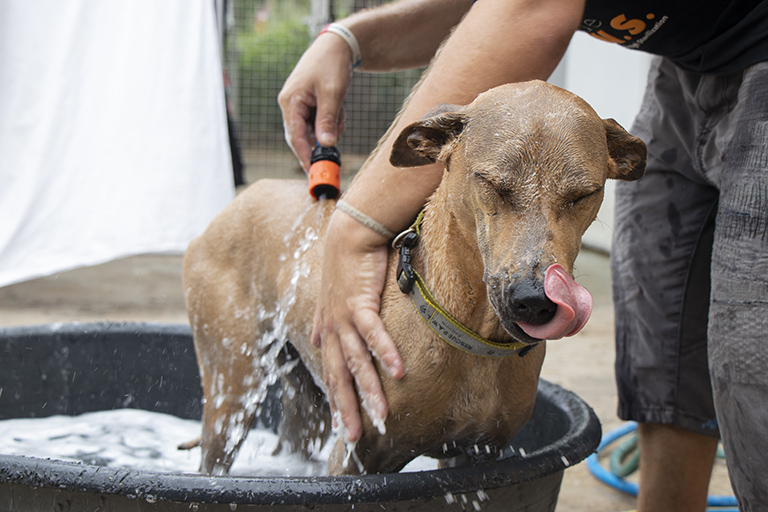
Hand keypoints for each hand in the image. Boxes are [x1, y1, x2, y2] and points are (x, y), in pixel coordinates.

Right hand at [278, 32, 353, 170]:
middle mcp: (290, 105)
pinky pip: (318, 121)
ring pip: (313, 129)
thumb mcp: (332, 94)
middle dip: (321, 141)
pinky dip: (331, 119)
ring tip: (340, 111)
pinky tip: (338, 107)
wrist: (337, 45)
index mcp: (290, 102)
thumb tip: (326, 145)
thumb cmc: (331, 65)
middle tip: (335, 149)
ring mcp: (298, 104)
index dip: (304, 156)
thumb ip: (328, 120)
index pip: (295, 137)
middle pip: (302, 136)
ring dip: (329, 127)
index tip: (315, 172)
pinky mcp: (308, 104)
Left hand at [311, 210, 404, 441]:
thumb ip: (324, 320)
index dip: (335, 400)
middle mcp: (331, 328)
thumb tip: (317, 337)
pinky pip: (373, 333)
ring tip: (382, 414)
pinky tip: (398, 372)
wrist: (350, 232)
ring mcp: (344, 317)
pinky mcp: (359, 303)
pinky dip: (385, 352)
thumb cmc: (345, 263)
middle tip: (356, 436)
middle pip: (338, 376)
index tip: (341, 425)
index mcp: (327, 330)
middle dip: (347, 408)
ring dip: (369, 390)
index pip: (329, 372)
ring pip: (356, 361)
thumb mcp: (331, 297)